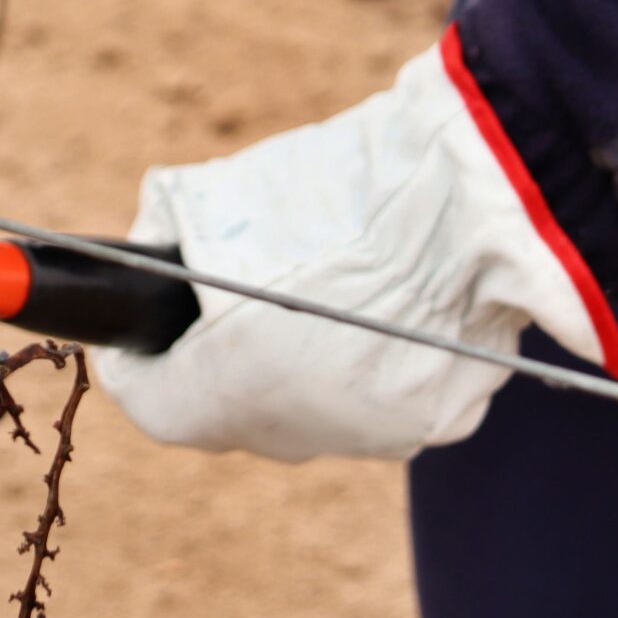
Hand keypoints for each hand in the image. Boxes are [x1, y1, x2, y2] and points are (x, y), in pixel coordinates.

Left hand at [92, 30, 617, 460]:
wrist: (480, 188)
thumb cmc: (343, 185)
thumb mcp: (222, 197)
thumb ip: (173, 235)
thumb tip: (153, 243)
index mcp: (234, 382)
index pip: (154, 405)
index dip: (138, 367)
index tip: (138, 336)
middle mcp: (303, 428)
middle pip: (233, 416)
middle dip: (216, 368)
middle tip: (221, 310)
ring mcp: (377, 432)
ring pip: (310, 413)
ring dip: (294, 370)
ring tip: (309, 299)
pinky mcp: (440, 419)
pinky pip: (380, 403)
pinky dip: (366, 366)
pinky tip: (378, 309)